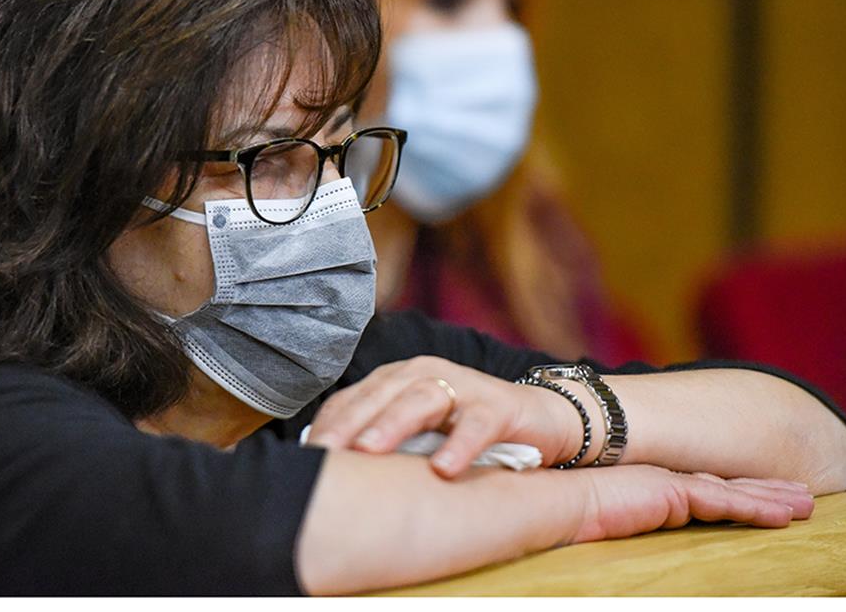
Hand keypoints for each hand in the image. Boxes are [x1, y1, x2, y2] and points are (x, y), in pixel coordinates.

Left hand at [305, 355, 581, 477]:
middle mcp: (426, 375)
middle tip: (322, 452)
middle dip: (348, 423)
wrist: (541, 420)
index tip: (304, 455)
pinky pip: (476, 424)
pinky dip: (459, 445)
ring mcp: (463, 386)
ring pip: (421, 400)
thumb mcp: (420, 435)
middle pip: (380, 395)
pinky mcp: (499, 405)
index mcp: (399, 381)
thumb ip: (382, 442)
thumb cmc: (467, 431)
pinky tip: (443, 470)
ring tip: (370, 451)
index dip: (329, 424)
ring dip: (393, 424)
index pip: (354, 399)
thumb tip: (328, 470)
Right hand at [569, 465, 815, 542]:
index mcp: (650, 491)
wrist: (551, 503)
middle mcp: (664, 484)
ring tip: (807, 504)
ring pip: (733, 492)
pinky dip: (755, 508)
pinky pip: (723, 502)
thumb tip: (633, 561)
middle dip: (766, 491)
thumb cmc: (567, 519)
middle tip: (803, 497)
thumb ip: (628, 530)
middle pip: (727, 488)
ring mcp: (668, 484)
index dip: (737, 494)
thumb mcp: (607, 530)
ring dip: (772, 498)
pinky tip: (783, 516)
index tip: (764, 498)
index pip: (703, 493)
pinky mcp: (672, 491)